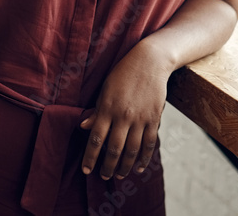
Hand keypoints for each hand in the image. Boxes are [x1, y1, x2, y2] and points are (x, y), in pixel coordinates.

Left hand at [79, 41, 169, 180]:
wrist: (149, 61)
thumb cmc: (122, 73)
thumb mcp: (105, 89)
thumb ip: (96, 110)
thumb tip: (83, 127)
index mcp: (107, 108)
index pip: (96, 139)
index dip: (90, 156)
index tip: (86, 170)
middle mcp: (123, 116)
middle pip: (114, 148)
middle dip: (107, 166)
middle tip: (103, 176)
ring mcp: (140, 118)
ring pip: (132, 150)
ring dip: (124, 166)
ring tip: (119, 175)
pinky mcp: (154, 118)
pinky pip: (149, 143)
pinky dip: (144, 158)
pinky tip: (139, 168)